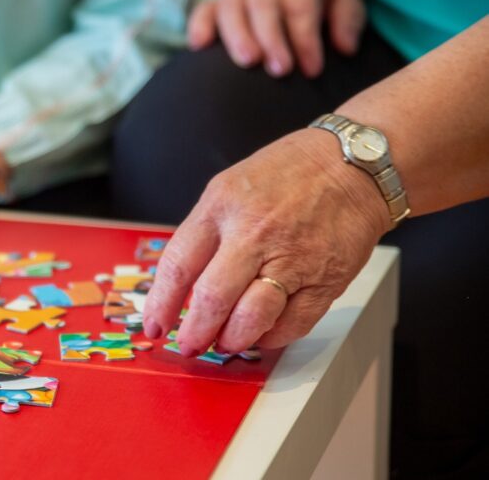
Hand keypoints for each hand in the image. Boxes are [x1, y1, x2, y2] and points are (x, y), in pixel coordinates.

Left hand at [142, 129, 390, 354]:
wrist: (353, 164)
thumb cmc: (288, 174)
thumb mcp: (229, 188)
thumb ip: (206, 233)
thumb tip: (182, 284)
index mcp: (221, 208)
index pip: (178, 266)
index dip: (161, 303)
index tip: (154, 325)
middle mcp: (253, 234)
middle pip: (211, 298)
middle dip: (194, 332)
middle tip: (188, 344)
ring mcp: (291, 259)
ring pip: (251, 318)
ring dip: (232, 340)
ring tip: (224, 342)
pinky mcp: (325, 280)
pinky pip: (292, 324)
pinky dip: (271, 337)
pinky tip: (261, 333)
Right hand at [188, 0, 365, 77]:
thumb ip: (348, 20)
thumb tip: (344, 48)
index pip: (300, 5)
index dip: (306, 38)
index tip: (312, 70)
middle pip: (263, 5)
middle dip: (272, 38)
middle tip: (280, 70)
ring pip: (230, 7)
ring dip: (237, 35)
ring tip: (247, 62)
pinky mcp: (217, 4)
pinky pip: (203, 10)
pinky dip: (199, 26)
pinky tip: (199, 47)